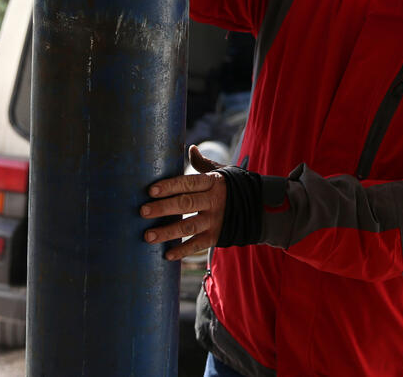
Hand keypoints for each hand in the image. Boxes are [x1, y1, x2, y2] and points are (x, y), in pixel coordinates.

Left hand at [140, 145, 226, 260]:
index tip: (151, 190)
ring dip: (167, 232)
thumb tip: (191, 148)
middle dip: (162, 208)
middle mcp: (213, 201)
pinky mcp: (217, 236)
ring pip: (188, 226)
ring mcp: (216, 220)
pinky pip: (198, 244)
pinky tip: (167, 255)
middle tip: (142, 211)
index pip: (188, 183)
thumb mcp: (222, 172)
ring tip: (147, 236)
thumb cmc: (232, 187)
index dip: (169, 186)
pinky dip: (182, 250)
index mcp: (212, 182)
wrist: (259, 207)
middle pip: (185, 204)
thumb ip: (203, 164)